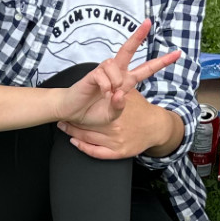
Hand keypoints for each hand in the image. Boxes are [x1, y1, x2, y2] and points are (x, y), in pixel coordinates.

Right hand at [55, 19, 179, 129]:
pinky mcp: (93, 73)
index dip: (162, 61)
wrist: (72, 112)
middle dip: (138, 36)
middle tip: (148, 22)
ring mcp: (104, 71)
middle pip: (128, 49)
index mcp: (126, 81)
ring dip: (115, 81)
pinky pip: (104, 76)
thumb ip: (119, 106)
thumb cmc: (92, 112)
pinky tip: (100, 92)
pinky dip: (105, 86)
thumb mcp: (112, 115)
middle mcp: (117, 72)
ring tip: (107, 94)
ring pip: (116, 65)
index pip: (146, 69)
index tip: (177, 53)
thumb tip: (120, 93)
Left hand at [60, 89, 183, 159]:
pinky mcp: (118, 152)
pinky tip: (75, 142)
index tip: (66, 112)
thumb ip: (120, 83)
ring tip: (64, 128)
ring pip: (88, 139)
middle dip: (72, 124)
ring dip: (74, 134)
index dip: (76, 114)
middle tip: (61, 122)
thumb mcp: (132, 92)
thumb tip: (108, 68)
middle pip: (86, 127)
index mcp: (116, 112)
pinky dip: (83, 147)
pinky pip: (96, 152)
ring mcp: (116, 141)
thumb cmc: (142, 110)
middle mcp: (115, 127)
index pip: (90, 113)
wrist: (157, 128)